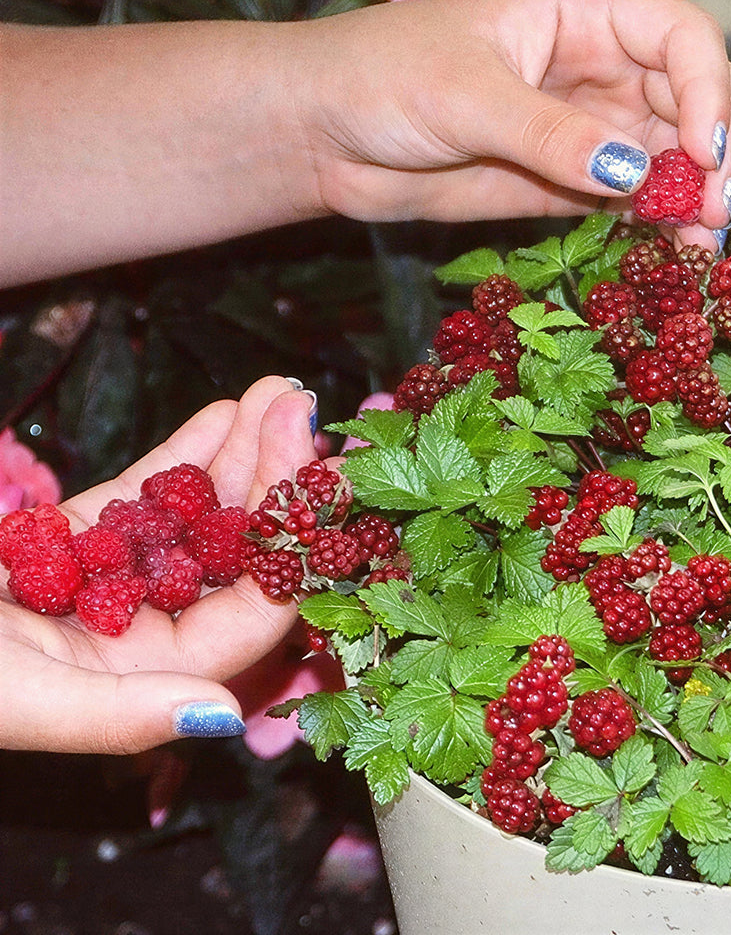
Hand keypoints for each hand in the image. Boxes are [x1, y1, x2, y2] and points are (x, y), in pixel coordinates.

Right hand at [0, 376, 318, 754]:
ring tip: (276, 392)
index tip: (321, 472)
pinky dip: (185, 453)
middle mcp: (148, 627)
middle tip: (302, 410)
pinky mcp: (81, 537)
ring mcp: (119, 575)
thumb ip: (120, 716)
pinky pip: (147, 493)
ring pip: (199, 513)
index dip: (293, 540)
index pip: (251, 609)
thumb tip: (221, 717)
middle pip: (236, 551)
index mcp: (150, 677)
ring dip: (240, 453)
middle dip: (275, 479)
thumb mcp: (22, 701)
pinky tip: (224, 412)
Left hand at [301, 0, 730, 250]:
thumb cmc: (384, 79)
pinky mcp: (566, 178)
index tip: (705, 154)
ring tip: (701, 249)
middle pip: (693, 99)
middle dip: (715, 154)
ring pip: (668, 156)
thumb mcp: (468, 97)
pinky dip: (655, 224)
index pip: (682, 37)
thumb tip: (632, 173)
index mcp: (582, 9)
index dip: (708, 93)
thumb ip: (550, 135)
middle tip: (718, 214)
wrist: (328, 135)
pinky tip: (670, 252)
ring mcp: (586, 123)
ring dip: (693, 199)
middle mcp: (598, 62)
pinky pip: (628, 198)